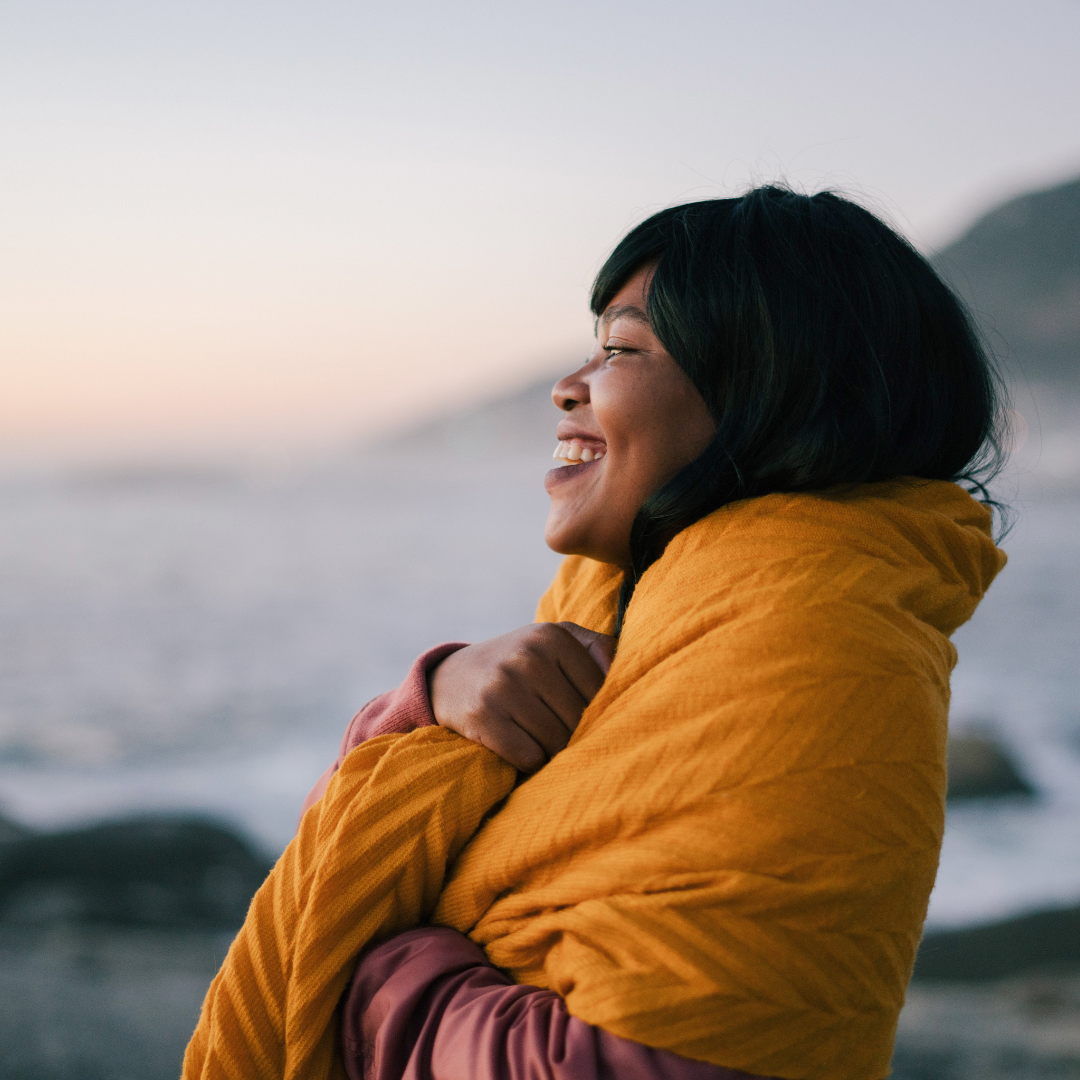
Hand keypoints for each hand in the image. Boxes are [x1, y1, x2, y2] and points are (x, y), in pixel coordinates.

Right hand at [428, 622, 615, 772]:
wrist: (450, 678)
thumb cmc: (517, 663)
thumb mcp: (552, 641)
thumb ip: (595, 647)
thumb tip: (622, 670)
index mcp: (553, 636)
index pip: (600, 691)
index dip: (598, 713)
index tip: (583, 717)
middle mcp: (528, 657)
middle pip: (579, 720)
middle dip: (576, 736)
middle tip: (563, 735)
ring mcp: (503, 686)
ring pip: (556, 742)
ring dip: (554, 752)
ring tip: (542, 740)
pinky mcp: (482, 716)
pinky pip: (529, 758)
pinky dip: (530, 762)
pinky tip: (521, 747)